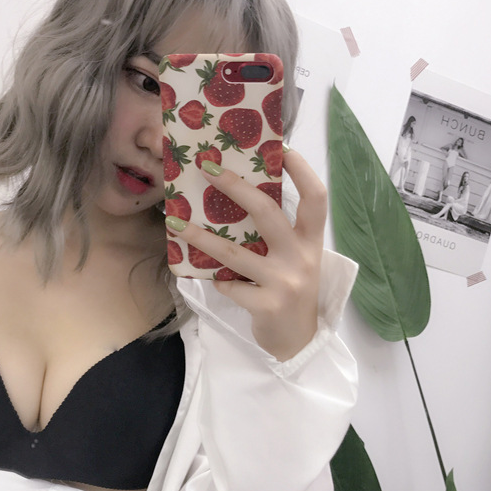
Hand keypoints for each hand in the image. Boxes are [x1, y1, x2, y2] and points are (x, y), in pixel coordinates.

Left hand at [166, 149, 326, 360]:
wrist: (298, 343)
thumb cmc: (291, 292)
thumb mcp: (294, 260)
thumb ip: (277, 236)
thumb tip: (238, 200)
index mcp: (312, 242)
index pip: (316, 199)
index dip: (301, 171)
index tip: (280, 148)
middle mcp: (301, 258)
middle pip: (268, 213)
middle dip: (236, 187)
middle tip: (208, 167)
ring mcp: (284, 282)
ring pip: (234, 252)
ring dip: (200, 236)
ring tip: (174, 222)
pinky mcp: (265, 305)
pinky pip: (229, 284)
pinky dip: (216, 278)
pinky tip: (208, 275)